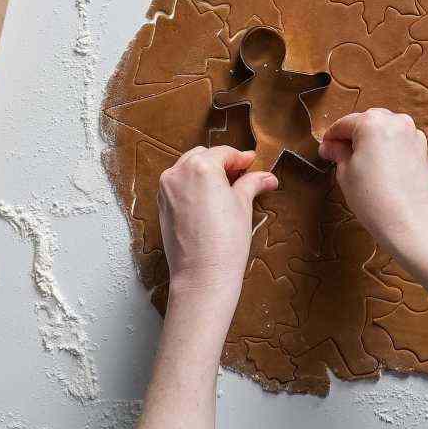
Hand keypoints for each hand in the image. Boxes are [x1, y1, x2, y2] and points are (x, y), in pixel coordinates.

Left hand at [157, 146, 277, 299]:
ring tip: (227, 188)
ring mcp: (166, 191)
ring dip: (206, 172)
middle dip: (222, 163)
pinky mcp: (161, 207)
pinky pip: (178, 186)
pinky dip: (193, 186)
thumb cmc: (225, 240)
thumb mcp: (243, 205)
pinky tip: (210, 200)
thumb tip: (266, 177)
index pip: (224, 153)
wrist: (202, 275)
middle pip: (203, 156)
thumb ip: (252, 183)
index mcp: (200, 167)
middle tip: (242, 175)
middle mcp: (178, 174)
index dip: (242, 158)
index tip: (253, 163)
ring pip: (187, 169)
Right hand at [319, 109, 427, 277]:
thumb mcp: (345, 173)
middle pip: (367, 121)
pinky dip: (389, 147)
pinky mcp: (423, 148)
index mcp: (373, 123)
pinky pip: (400, 140)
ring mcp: (413, 134)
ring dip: (372, 140)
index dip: (331, 137)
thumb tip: (330, 147)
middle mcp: (396, 121)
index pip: (344, 123)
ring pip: (386, 129)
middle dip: (353, 135)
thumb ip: (338, 153)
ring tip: (361, 163)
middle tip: (340, 155)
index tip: (325, 149)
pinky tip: (381, 167)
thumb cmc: (374, 198)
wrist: (408, 221)